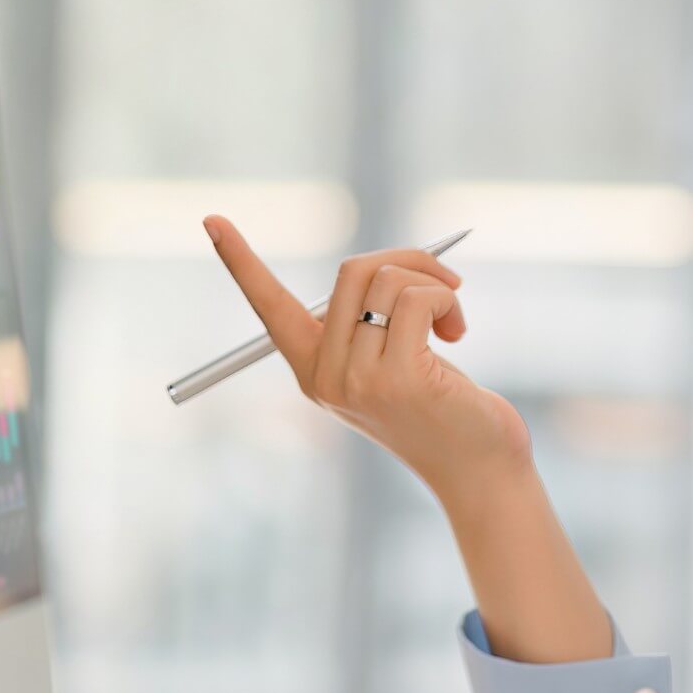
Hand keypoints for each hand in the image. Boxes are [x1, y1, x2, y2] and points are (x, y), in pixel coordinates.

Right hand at [204, 215, 533, 497]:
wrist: (479, 472)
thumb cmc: (443, 410)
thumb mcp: (393, 363)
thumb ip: (372, 322)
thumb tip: (386, 263)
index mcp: (314, 372)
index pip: (269, 308)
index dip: (241, 262)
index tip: (213, 219)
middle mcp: (326, 378)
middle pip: (352, 271)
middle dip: (408, 261)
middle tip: (444, 283)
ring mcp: (359, 381)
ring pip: (388, 280)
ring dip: (435, 284)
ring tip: (454, 319)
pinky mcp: (400, 379)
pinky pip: (418, 299)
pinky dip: (446, 299)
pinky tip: (458, 331)